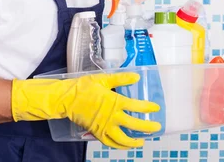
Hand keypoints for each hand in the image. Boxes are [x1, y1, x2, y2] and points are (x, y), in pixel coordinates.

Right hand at [11, 72, 161, 148]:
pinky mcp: (97, 133)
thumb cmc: (83, 87)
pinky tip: (125, 145)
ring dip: (135, 141)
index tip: (155, 108)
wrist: (66, 99)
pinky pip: (111, 143)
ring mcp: (105, 127)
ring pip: (124, 139)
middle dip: (148, 127)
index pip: (137, 106)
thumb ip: (120, 79)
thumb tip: (136, 76)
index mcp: (115, 101)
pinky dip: (119, 146)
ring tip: (142, 140)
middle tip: (157, 127)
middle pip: (135, 125)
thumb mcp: (102, 79)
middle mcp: (112, 117)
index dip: (148, 108)